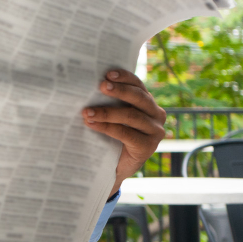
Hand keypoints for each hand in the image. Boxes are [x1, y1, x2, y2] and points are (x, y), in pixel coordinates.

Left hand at [81, 68, 166, 197]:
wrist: (113, 167)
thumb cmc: (110, 136)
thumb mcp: (113, 116)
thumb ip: (110, 102)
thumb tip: (86, 86)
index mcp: (148, 103)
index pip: (139, 85)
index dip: (124, 77)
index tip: (107, 74)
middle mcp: (156, 114)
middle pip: (138, 98)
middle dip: (119, 91)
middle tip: (101, 86)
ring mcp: (155, 131)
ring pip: (131, 116)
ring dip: (107, 112)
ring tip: (87, 111)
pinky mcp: (148, 147)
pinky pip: (126, 133)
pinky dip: (107, 127)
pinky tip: (92, 124)